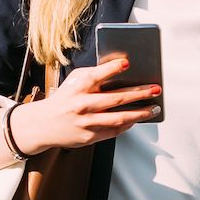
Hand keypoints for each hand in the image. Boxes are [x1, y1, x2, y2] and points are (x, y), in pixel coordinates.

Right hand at [9, 54, 161, 153]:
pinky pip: (114, 130)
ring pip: (120, 118)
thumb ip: (94, 75)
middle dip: (140, 93)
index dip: (112, 68)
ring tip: (154, 108)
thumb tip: (120, 70)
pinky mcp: (89, 136)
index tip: (127, 63)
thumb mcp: (74, 81)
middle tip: (155, 89)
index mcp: (78, 87)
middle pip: (116, 98)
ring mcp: (87, 122)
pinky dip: (128, 124)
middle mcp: (82, 104)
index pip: (97, 74)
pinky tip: (137, 119)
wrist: (44, 124)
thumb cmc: (64, 99)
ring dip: (140, 113)